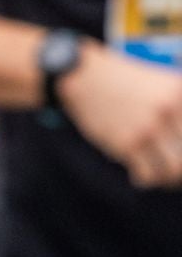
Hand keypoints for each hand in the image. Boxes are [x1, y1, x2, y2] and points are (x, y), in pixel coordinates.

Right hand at [61, 45, 181, 186]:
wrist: (84, 77)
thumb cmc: (120, 81)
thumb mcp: (159, 83)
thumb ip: (175, 106)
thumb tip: (177, 138)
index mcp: (180, 94)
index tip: (177, 151)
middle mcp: (167, 111)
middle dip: (180, 168)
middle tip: (173, 171)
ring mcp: (147, 128)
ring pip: (173, 168)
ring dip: (168, 177)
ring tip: (160, 176)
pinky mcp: (126, 144)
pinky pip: (147, 174)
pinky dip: (146, 179)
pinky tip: (139, 175)